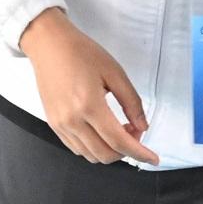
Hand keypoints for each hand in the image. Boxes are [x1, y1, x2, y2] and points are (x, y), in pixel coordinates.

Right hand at [22, 8, 156, 165]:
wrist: (49, 45)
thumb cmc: (81, 52)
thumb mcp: (114, 72)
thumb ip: (132, 102)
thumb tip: (142, 127)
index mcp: (89, 105)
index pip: (118, 141)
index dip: (139, 153)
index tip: (153, 158)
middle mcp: (72, 120)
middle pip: (105, 154)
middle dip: (126, 150)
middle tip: (134, 130)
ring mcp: (60, 125)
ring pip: (91, 155)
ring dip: (110, 149)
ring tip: (118, 128)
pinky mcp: (53, 124)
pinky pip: (77, 148)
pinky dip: (94, 147)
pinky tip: (102, 130)